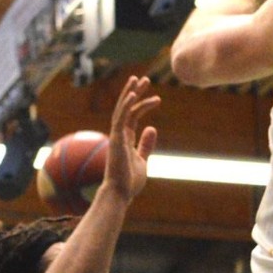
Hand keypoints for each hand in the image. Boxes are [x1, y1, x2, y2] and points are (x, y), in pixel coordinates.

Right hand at [103, 75, 159, 203]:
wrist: (120, 193)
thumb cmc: (129, 181)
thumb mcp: (143, 160)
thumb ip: (146, 144)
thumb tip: (152, 128)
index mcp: (125, 138)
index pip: (133, 116)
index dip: (142, 104)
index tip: (155, 97)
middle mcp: (119, 134)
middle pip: (126, 108)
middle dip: (134, 92)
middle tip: (144, 79)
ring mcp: (116, 136)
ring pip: (122, 109)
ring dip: (131, 93)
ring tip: (140, 80)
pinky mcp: (116, 140)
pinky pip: (121, 118)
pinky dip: (127, 106)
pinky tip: (134, 94)